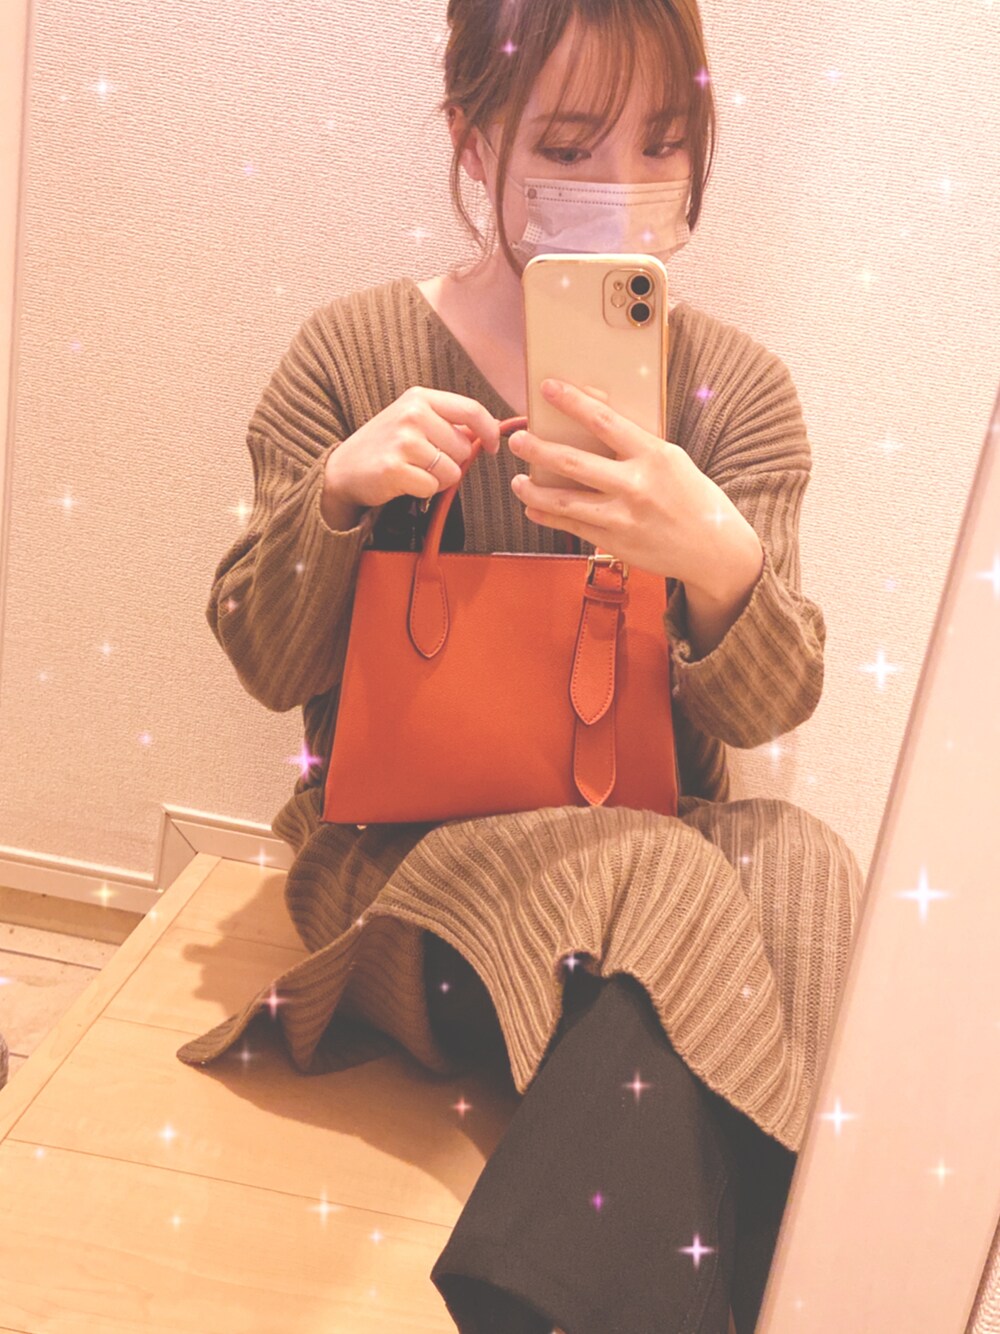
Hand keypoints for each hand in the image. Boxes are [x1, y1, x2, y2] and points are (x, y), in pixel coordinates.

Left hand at [507, 378, 762, 596]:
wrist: (714, 550)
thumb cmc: (694, 499)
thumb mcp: (672, 461)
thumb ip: (636, 447)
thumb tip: (595, 426)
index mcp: (654, 455)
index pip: (604, 421)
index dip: (573, 402)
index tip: (549, 388)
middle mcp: (636, 485)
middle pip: (573, 462)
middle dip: (538, 450)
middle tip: (517, 440)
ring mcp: (623, 517)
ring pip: (565, 501)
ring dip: (533, 490)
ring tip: (516, 482)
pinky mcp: (615, 542)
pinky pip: (572, 527)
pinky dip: (548, 517)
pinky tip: (533, 508)